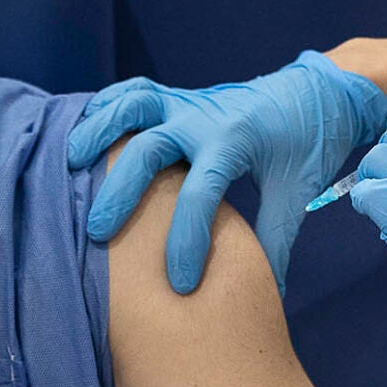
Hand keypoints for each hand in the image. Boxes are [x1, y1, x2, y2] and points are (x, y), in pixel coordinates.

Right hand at [66, 52, 386, 292]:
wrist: (316, 93)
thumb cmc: (306, 146)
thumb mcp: (295, 194)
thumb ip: (275, 240)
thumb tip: (267, 295)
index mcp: (236, 143)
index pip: (200, 195)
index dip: (186, 241)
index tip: (179, 284)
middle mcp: (205, 118)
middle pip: (149, 149)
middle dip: (120, 192)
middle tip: (96, 233)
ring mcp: (188, 102)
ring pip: (132, 105)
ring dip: (99, 131)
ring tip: (70, 164)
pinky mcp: (179, 97)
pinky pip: (134, 92)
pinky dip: (106, 106)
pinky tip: (83, 129)